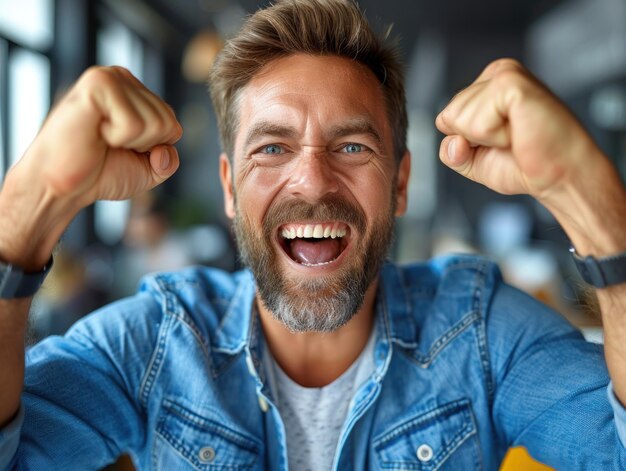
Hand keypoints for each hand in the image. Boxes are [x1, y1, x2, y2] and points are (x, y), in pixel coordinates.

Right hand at [22, 66, 181, 202]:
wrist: (58, 184)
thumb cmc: (99, 173)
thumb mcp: (148, 171)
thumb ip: (169, 161)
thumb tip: (166, 149)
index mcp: (135, 93)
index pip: (172, 124)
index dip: (152, 149)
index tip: (121, 148)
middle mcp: (123, 78)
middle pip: (167, 123)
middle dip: (143, 146)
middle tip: (109, 144)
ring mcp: (110, 77)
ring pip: (154, 124)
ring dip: (128, 142)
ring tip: (101, 137)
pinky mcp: (97, 83)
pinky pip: (133, 123)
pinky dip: (116, 137)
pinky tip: (94, 131)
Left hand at [435, 58, 606, 202]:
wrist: (563, 175)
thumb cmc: (526, 164)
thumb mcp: (475, 162)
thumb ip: (451, 152)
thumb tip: (453, 142)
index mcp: (486, 87)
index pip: (445, 119)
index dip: (466, 143)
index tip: (500, 142)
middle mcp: (495, 75)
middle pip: (448, 118)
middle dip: (475, 141)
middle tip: (511, 141)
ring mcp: (503, 75)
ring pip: (458, 120)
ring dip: (487, 140)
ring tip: (518, 135)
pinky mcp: (511, 82)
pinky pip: (476, 123)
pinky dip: (495, 138)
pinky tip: (520, 132)